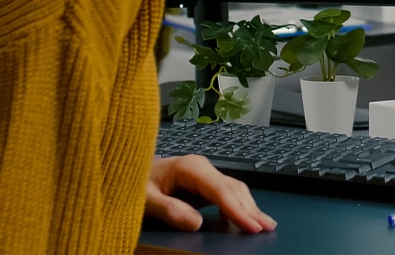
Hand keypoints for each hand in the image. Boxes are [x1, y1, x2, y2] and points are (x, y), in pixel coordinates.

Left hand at [145, 154, 277, 233]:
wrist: (127, 168)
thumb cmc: (134, 181)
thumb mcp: (145, 199)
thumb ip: (170, 209)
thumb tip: (196, 222)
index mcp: (190, 168)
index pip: (221, 190)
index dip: (238, 209)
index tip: (251, 225)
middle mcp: (202, 167)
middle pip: (232, 188)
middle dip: (250, 209)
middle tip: (267, 227)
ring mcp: (203, 173)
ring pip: (233, 189)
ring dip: (248, 206)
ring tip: (263, 223)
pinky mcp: (202, 182)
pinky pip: (225, 192)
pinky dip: (238, 204)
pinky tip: (243, 217)